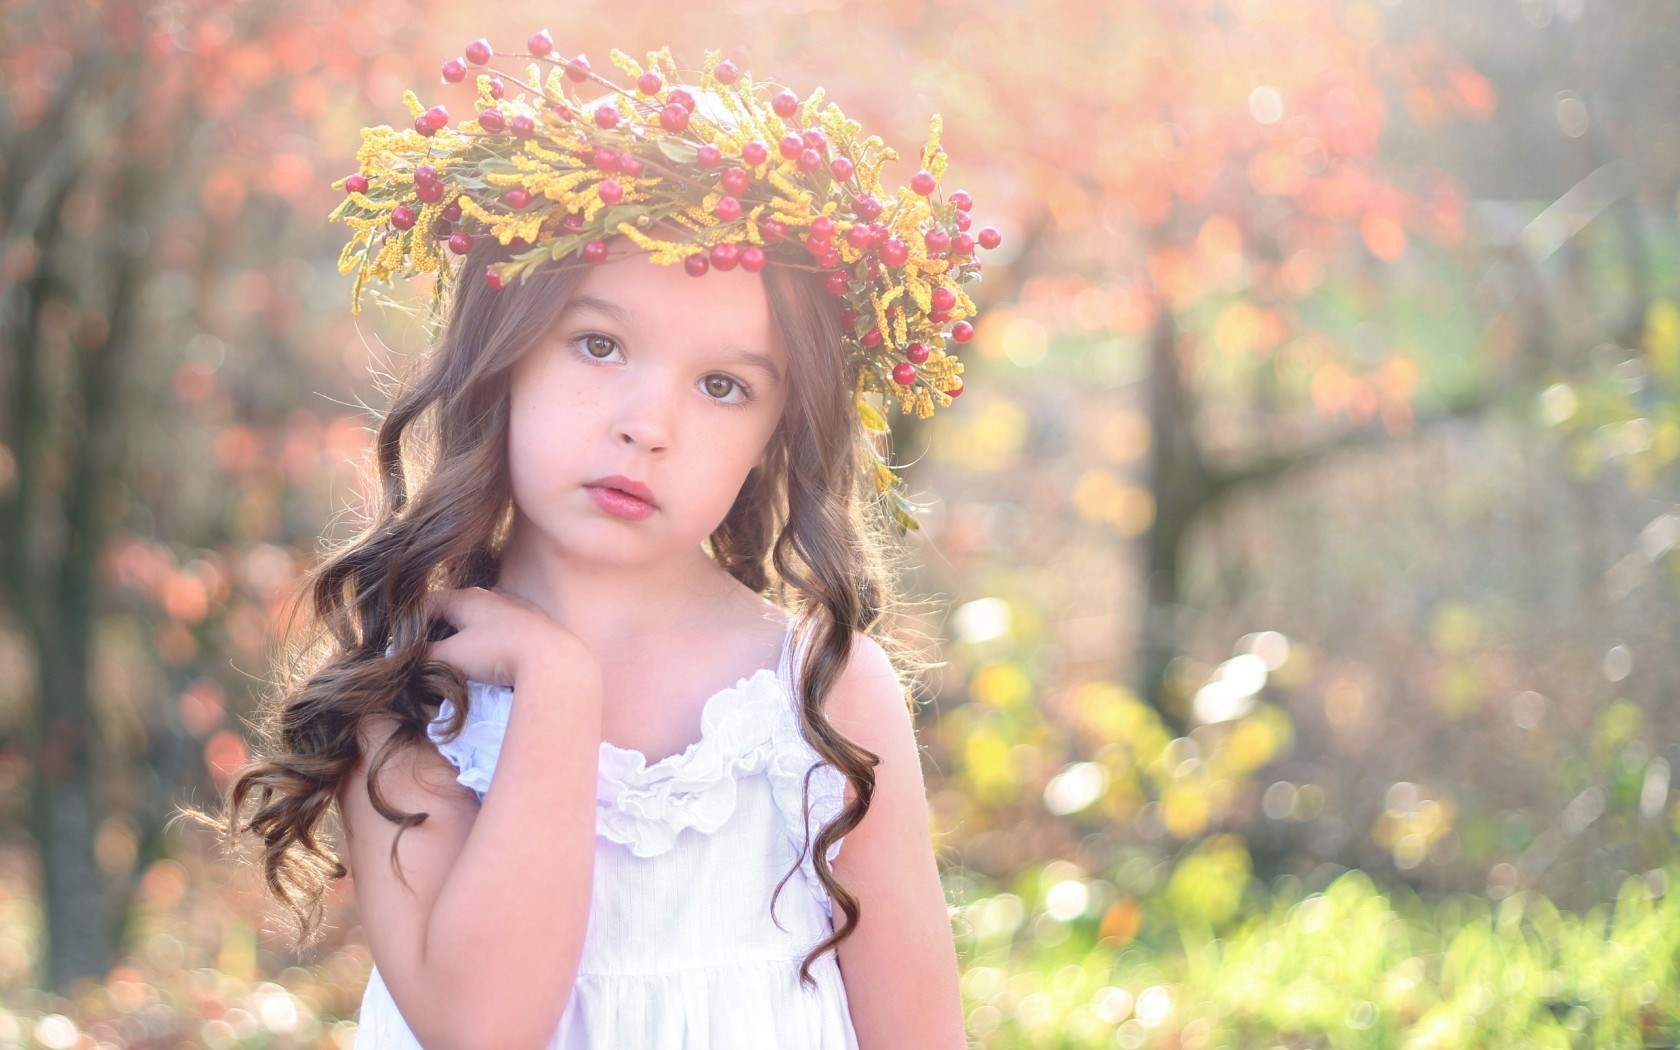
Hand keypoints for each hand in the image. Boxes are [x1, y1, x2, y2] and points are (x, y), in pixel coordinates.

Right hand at [420, 586, 596, 689]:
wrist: (553, 659)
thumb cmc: (498, 653)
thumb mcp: (452, 657)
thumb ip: (426, 656)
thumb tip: (408, 658)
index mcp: (468, 598)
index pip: (430, 602)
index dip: (413, 622)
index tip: (404, 642)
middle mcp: (491, 597)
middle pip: (454, 609)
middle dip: (437, 629)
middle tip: (426, 652)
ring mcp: (514, 609)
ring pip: (479, 619)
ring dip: (463, 636)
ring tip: (455, 659)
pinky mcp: (532, 626)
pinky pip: (500, 630)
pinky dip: (487, 642)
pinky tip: (488, 660)